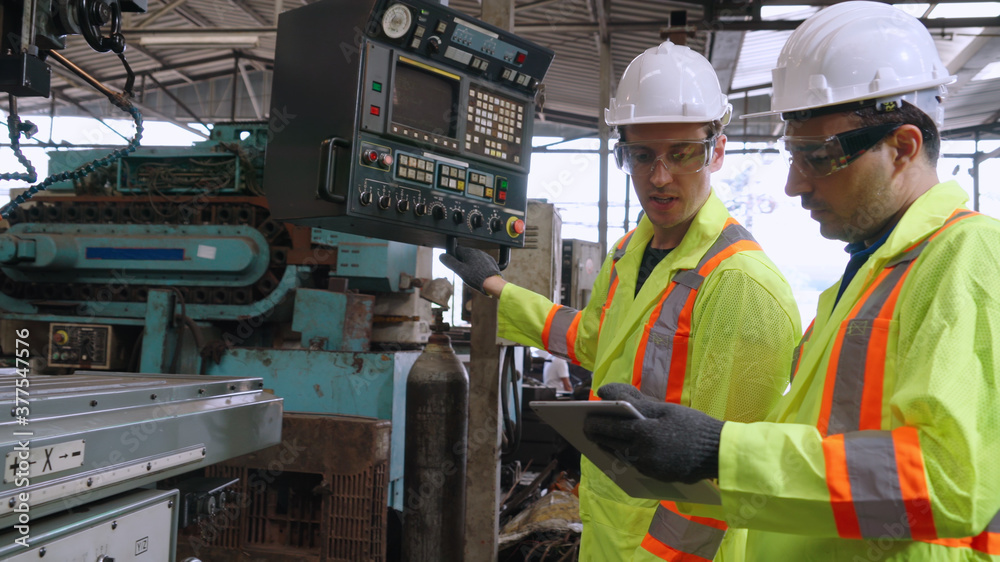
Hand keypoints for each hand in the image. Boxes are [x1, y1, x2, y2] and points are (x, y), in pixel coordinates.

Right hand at [439, 246, 501, 295]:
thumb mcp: (459, 270)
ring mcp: (485, 256)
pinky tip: (479, 275)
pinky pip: (482, 263)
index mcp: (469, 252)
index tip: (455, 266)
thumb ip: (450, 262)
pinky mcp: (491, 262)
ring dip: (471, 265)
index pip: (457, 250)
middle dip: (463, 262)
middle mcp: (478, 251)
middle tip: (464, 273)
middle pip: (466, 255)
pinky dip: (479, 268)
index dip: (454, 258)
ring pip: (474, 259)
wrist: (493, 283)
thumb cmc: (476, 277)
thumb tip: (442, 256)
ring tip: (472, 276)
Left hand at [583, 383, 723, 483]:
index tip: (584, 418)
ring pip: (620, 456)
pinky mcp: (656, 477)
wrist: (718, 453)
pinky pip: (633, 465)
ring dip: (608, 447)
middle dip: (597, 436)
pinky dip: (624, 456)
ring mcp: (649, 468)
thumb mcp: (664, 408)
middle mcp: (643, 453)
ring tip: (600, 439)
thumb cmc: (692, 425)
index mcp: (645, 432)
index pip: (610, 427)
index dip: (595, 423)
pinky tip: (620, 449)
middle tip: (587, 429)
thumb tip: (603, 391)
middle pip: (611, 443)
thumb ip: (633, 399)